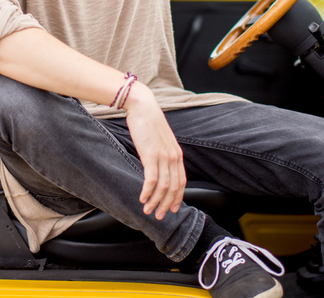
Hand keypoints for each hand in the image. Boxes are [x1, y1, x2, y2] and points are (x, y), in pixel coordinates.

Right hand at [124, 82, 186, 219]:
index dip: (178, 198)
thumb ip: (162, 153)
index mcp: (177, 154)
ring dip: (156, 201)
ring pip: (163, 187)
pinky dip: (147, 191)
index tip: (173, 209)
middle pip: (174, 188)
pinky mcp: (151, 155)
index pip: (182, 182)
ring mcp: (163, 156)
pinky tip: (142, 198)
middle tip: (159, 216)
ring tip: (148, 211)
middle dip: (167, 205)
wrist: (143, 106)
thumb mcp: (160, 140)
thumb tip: (157, 166)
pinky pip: (151, 179)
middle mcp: (173, 157)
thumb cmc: (148, 122)